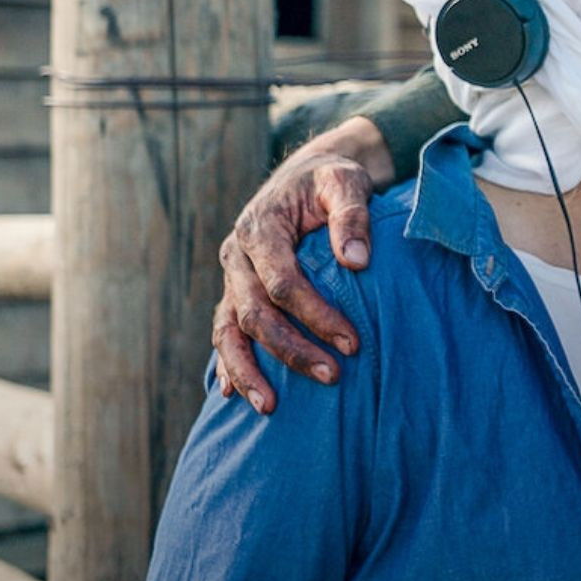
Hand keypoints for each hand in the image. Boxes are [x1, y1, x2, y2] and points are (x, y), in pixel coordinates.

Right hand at [212, 120, 386, 412]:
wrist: (306, 173)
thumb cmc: (330, 179)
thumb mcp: (346, 182)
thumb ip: (353, 215)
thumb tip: (356, 262)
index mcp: (260, 228)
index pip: (283, 283)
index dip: (316, 315)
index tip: (353, 343)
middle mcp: (237, 256)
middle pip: (256, 313)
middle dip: (292, 350)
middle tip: (333, 376)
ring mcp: (232, 276)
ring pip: (229, 330)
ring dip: (248, 370)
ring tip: (270, 407)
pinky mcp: (235, 291)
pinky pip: (224, 331)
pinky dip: (227, 362)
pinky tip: (234, 393)